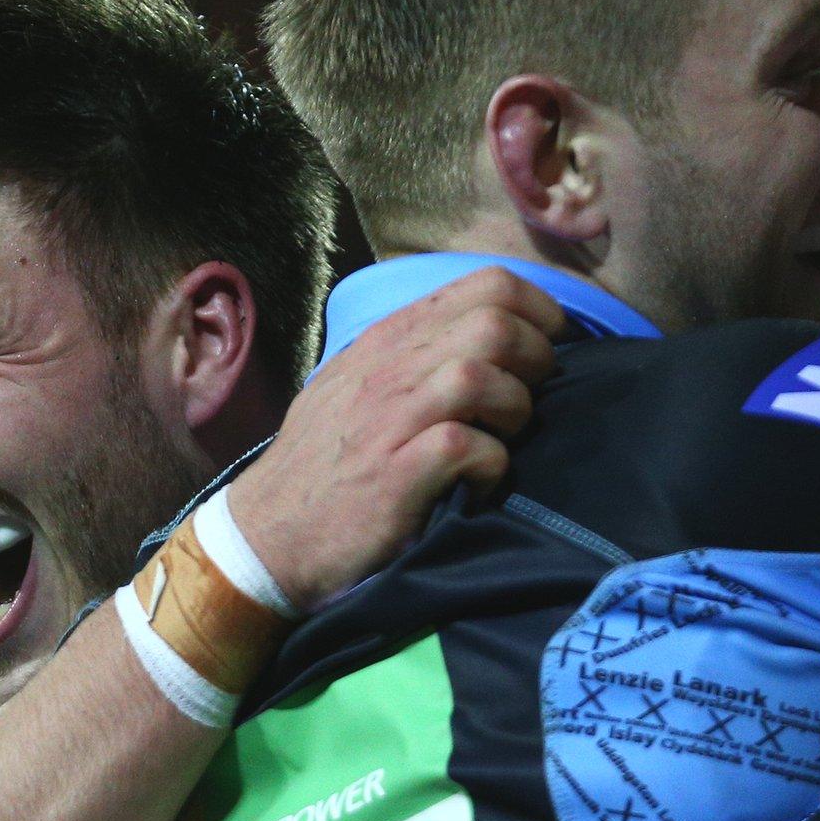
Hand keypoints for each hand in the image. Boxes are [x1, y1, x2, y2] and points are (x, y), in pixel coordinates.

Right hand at [224, 266, 565, 609]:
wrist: (268, 536)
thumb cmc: (323, 465)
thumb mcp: (355, 385)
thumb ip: (413, 354)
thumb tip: (492, 338)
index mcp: (388, 339)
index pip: (485, 284)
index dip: (539, 310)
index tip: (551, 344)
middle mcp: (388, 367)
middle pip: (494, 324)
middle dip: (537, 359)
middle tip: (531, 397)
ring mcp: (389, 419)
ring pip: (482, 377)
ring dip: (516, 410)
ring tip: (504, 438)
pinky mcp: (396, 474)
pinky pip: (469, 447)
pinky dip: (492, 465)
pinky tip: (480, 482)